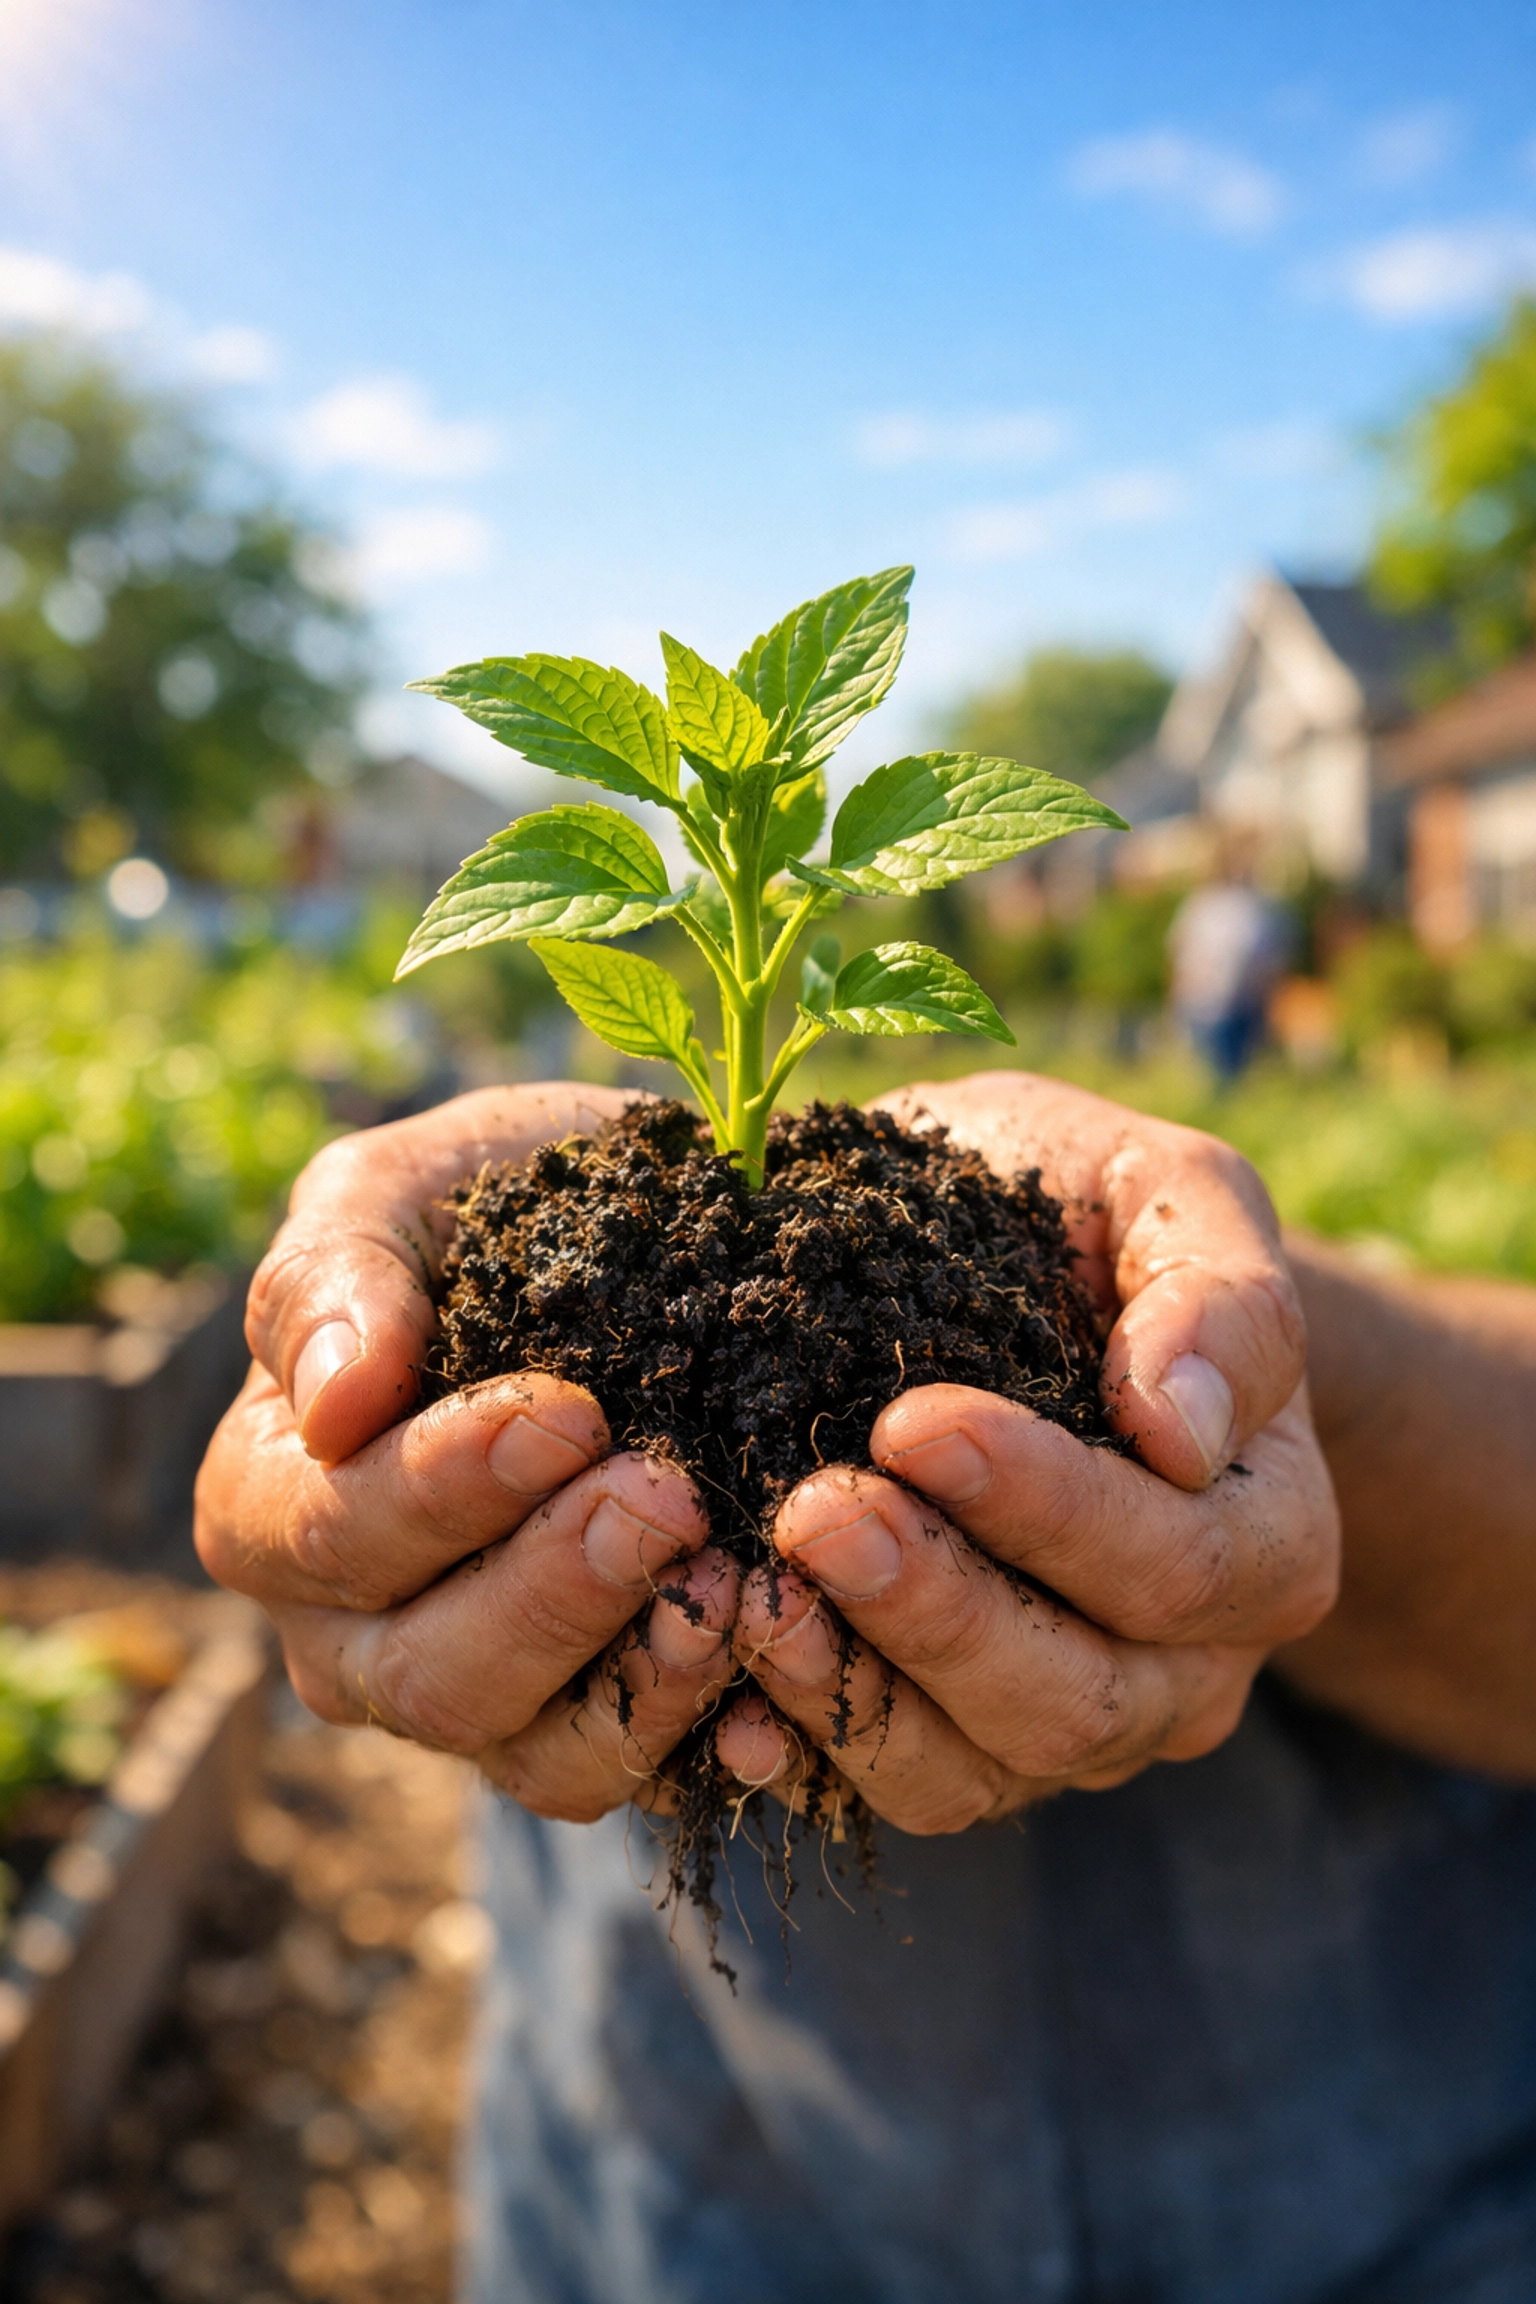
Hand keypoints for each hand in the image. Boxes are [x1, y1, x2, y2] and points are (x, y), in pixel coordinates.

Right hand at [196, 1084, 737, 1820]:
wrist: (645, 1245)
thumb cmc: (494, 1210)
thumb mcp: (404, 1190)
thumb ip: (338, 1274)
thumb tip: (333, 1402)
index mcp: (272, 1507)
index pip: (333, 1536)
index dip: (445, 1488)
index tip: (570, 1413)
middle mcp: (354, 1637)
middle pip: (430, 1675)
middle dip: (557, 1591)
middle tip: (670, 1499)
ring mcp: (479, 1700)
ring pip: (535, 1756)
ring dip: (642, 1679)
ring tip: (735, 1586)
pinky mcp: (591, 1733)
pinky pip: (640, 1778)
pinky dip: (711, 1741)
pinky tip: (776, 1689)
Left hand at [714, 1070, 1339, 1830]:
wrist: (1003, 1269)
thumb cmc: (1087, 1220)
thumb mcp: (1167, 1196)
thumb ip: (1220, 1297)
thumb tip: (1182, 1429)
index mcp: (1267, 1538)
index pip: (1174, 1564)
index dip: (1046, 1507)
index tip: (914, 1422)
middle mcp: (1182, 1668)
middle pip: (1076, 1698)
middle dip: (935, 1609)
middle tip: (814, 1511)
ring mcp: (1064, 1726)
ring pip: (973, 1773)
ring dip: (853, 1689)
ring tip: (751, 1592)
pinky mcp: (951, 1752)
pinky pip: (879, 1790)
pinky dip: (797, 1752)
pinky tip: (726, 1692)